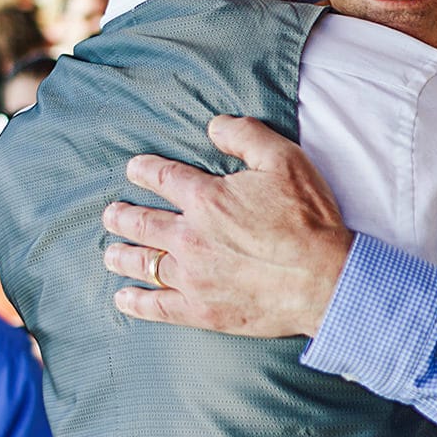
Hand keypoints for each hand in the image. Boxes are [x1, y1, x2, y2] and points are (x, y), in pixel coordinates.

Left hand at [101, 116, 353, 337]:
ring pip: (143, 263)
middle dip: (122, 216)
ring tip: (111, 253)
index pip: (162, 177)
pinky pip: (156, 306)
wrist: (325, 279)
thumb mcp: (286, 160)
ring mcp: (192, 276)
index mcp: (206, 198)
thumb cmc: (309, 219)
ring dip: (121, 256)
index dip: (144, 170)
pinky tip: (124, 298)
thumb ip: (246, 135)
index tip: (135, 169)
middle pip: (142, 223)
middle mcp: (189, 236)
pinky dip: (135, 302)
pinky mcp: (201, 310)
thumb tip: (214, 126)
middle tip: (113, 214)